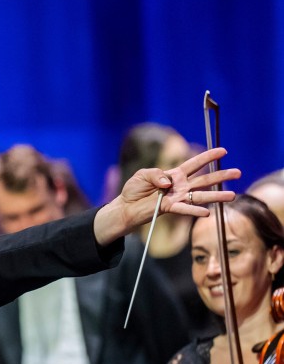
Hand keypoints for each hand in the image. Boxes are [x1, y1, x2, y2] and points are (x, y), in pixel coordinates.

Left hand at [93, 147, 238, 245]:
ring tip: (232, 195)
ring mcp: (177, 197)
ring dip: (216, 196)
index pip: (194, 163)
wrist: (126, 207)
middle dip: (221, 175)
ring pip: (200, 195)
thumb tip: (168, 183)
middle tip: (238, 172)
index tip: (223, 151)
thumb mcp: (143, 174)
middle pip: (204, 180)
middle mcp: (179, 186)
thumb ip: (156, 174)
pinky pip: (185, 209)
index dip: (208, 157)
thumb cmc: (134, 189)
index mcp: (174, 174)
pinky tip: (207, 213)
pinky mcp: (170, 208)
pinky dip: (196, 211)